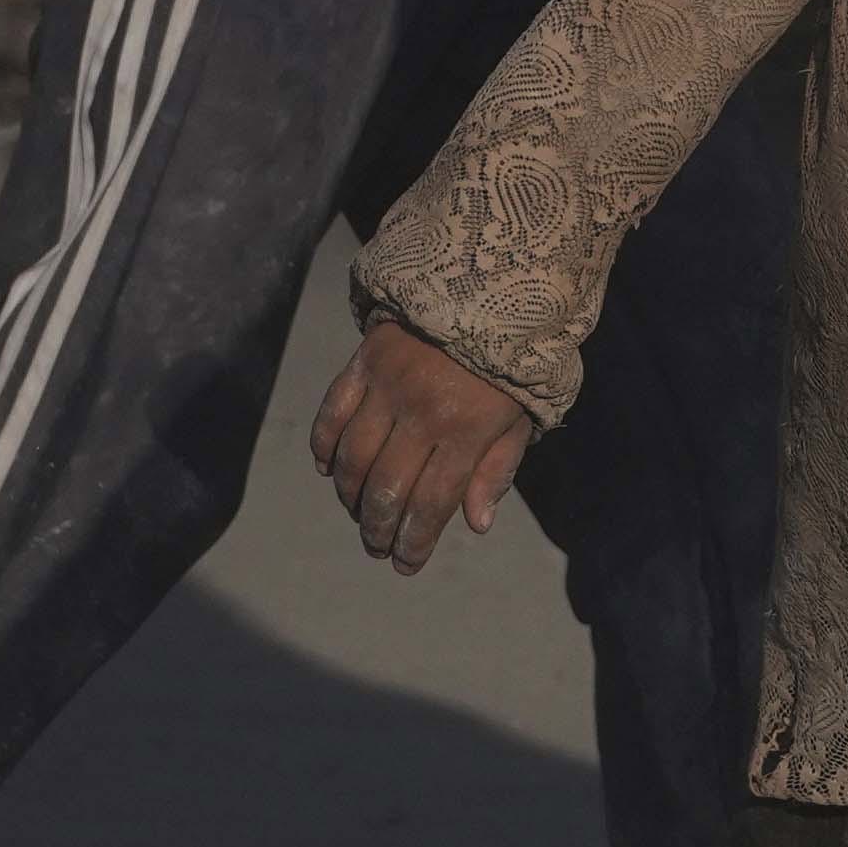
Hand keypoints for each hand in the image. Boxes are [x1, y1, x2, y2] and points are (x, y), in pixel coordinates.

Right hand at [311, 314, 542, 571]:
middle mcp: (423, 411)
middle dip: (378, 529)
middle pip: (387, 488)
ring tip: (358, 516)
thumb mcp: (522, 416)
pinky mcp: (364, 362)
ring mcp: (388, 386)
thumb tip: (475, 524)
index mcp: (467, 429)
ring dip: (350, 497)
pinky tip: (330, 470)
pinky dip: (325, 447)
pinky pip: (333, 414)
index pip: (431, 503)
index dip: (415, 542)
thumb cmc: (511, 360)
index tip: (405, 565)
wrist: (488, 281)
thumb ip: (497, 469)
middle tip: (377, 548)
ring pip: (354, 458)